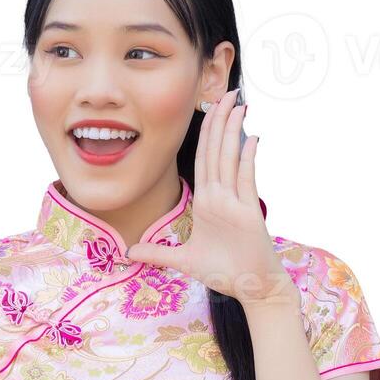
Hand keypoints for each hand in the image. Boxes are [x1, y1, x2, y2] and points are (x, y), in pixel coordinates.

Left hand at [124, 89, 296, 306]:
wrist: (252, 287)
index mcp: (208, 202)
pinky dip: (247, 160)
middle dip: (220, 122)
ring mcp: (236, 202)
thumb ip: (157, 254)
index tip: (207, 110)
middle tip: (226, 92)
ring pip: (231, 159)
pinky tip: (251, 138)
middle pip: (217, 152)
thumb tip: (128, 253)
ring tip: (237, 104)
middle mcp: (221, 197)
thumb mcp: (183, 261)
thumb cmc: (224, 272)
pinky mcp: (248, 212)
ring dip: (233, 132)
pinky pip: (246, 180)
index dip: (204, 135)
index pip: (203, 161)